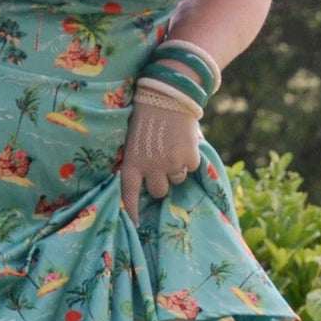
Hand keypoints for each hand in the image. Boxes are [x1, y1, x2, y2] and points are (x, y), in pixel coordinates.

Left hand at [119, 81, 201, 221]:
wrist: (168, 95)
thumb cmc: (147, 114)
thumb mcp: (135, 139)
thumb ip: (140, 159)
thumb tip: (148, 179)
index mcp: (132, 162)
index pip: (128, 193)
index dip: (132, 211)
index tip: (135, 225)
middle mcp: (150, 167)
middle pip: (159, 191)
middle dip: (162, 181)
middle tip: (163, 163)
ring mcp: (170, 164)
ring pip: (178, 178)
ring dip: (177, 167)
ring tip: (173, 145)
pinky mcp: (188, 158)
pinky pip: (191, 167)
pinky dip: (190, 157)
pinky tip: (184, 140)